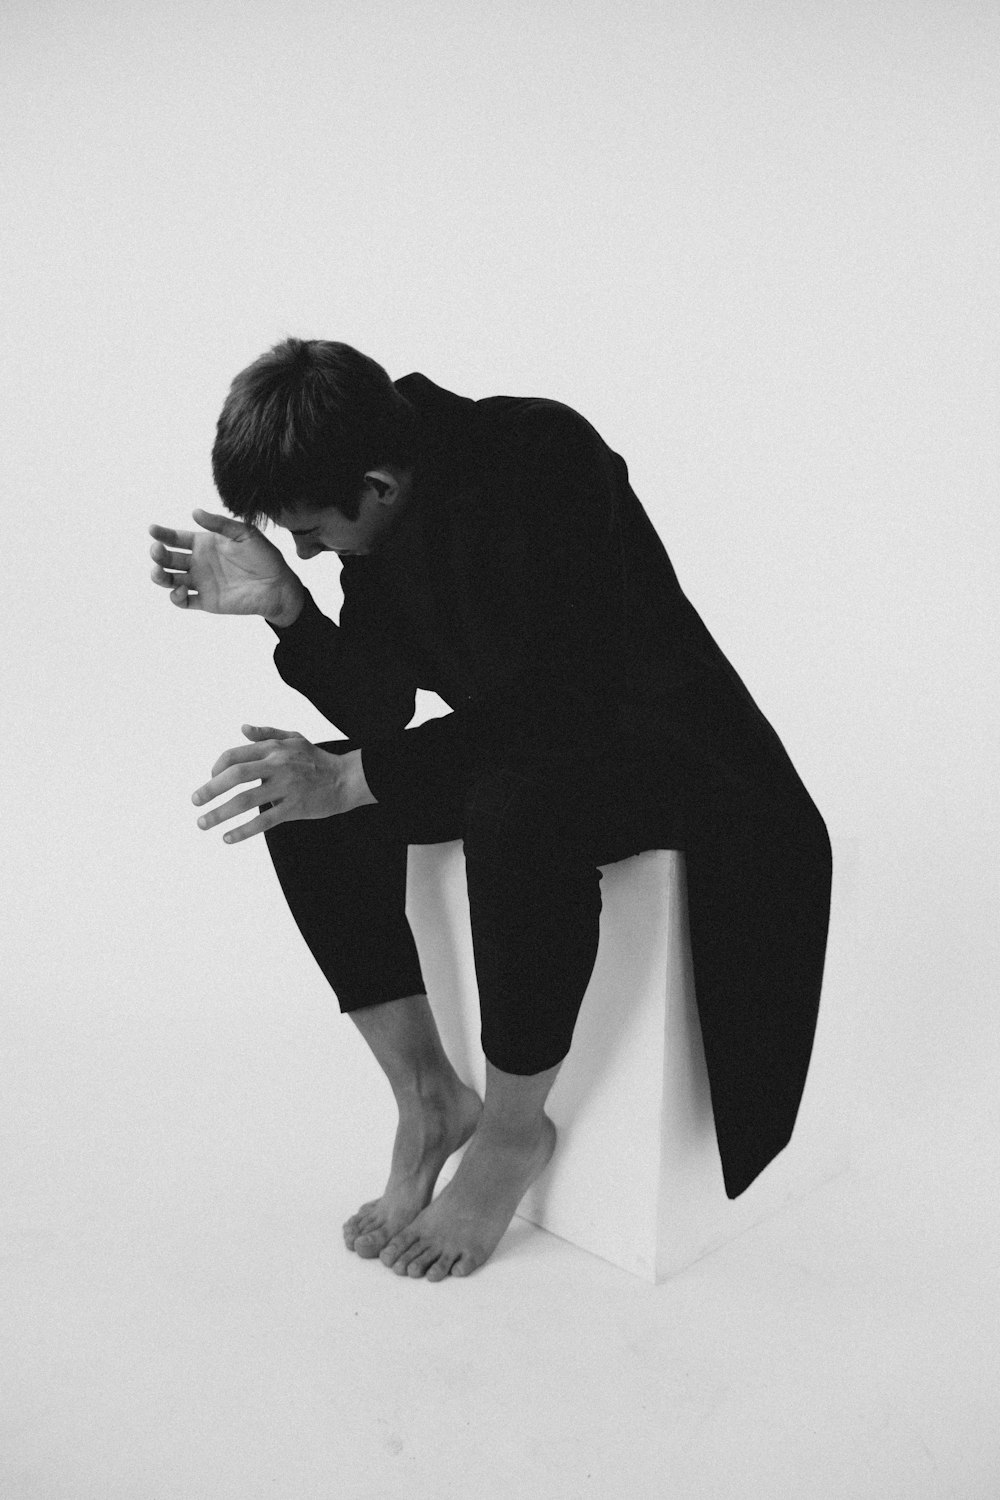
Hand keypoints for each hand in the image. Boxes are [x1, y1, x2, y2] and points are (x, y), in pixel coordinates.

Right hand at [149, 509, 302, 617]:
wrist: (278, 585)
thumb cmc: (264, 556)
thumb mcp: (244, 533)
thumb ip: (220, 524)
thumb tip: (194, 512)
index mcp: (204, 544)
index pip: (177, 538)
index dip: (163, 534)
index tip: (153, 530)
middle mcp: (198, 563)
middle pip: (168, 559)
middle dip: (158, 554)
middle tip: (157, 550)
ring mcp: (201, 582)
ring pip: (170, 580)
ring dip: (159, 576)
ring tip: (159, 572)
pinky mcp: (206, 601)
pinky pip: (184, 602)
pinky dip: (176, 597)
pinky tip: (181, 589)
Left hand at [192, 726, 375, 843]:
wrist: (346, 778)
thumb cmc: (316, 758)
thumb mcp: (293, 738)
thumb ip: (267, 734)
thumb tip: (242, 729)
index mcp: (273, 749)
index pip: (234, 756)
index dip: (216, 769)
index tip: (210, 781)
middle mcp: (277, 765)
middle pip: (235, 776)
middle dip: (210, 789)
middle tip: (195, 801)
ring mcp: (286, 787)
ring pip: (245, 801)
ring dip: (220, 813)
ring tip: (202, 823)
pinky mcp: (294, 808)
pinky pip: (264, 821)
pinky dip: (243, 831)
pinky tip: (228, 838)